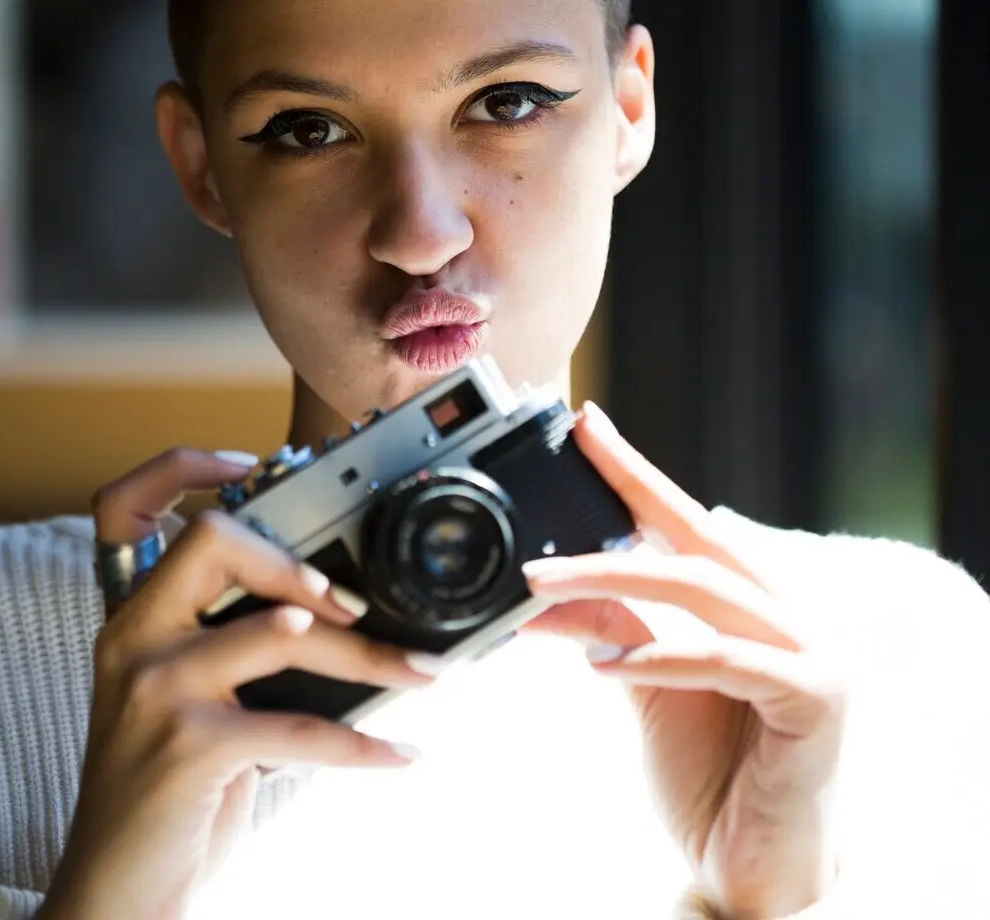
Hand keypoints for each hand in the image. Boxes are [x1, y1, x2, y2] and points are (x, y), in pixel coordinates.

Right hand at [40, 448, 434, 919]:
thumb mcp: (187, 708)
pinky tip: (399, 755)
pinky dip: (364, 745)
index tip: (249, 466)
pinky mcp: (189, 745)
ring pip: (280, 634)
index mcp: (131, 620)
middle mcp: (133, 640)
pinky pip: (302, 728)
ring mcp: (156, 689)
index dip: (183, 469)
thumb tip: (344, 631)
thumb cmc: (163, 796)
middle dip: (298, 563)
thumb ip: (236, 657)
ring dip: (368, 655)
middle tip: (354, 602)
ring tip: (421, 671)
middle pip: (213, 542)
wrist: (113, 889)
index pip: (124, 505)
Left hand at [519, 404, 845, 919]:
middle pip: (696, 541)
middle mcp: (787, 615)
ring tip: (538, 587)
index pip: (687, 523)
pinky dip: (660, 657)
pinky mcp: (818, 699)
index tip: (584, 425)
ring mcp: (813, 653)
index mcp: (749, 604)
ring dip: (613, 579)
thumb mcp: (643, 685)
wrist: (753, 867)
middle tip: (540, 511)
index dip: (636, 475)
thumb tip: (546, 587)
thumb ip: (612, 626)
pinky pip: (726, 660)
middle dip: (618, 508)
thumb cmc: (710, 774)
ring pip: (703, 590)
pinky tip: (602, 665)